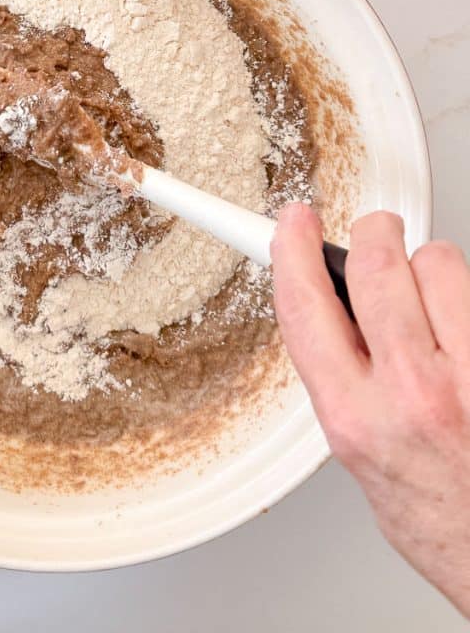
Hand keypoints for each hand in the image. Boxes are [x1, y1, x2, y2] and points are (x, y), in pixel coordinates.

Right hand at [272, 204, 469, 617]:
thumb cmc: (445, 520)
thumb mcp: (360, 453)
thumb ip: (343, 377)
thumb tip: (331, 305)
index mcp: (356, 418)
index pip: (305, 306)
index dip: (292, 250)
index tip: (293, 223)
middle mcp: (414, 394)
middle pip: (377, 264)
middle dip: (373, 234)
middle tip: (375, 236)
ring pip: (440, 264)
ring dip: (432, 268)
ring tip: (434, 301)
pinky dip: (468, 299)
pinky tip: (464, 333)